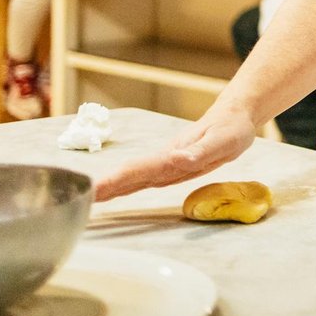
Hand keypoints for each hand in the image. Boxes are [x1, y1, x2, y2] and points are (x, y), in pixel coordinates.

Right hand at [93, 104, 256, 200]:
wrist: (234, 115)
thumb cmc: (230, 129)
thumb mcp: (222, 141)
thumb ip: (199, 152)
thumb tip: (177, 161)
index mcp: (173, 155)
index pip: (139, 170)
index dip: (117, 181)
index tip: (93, 191)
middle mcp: (165, 161)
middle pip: (130, 175)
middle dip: (106, 187)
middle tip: (81, 200)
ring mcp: (166, 165)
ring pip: (134, 178)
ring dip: (111, 188)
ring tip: (88, 198)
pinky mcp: (171, 168)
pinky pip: (145, 179)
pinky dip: (125, 186)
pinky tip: (113, 192)